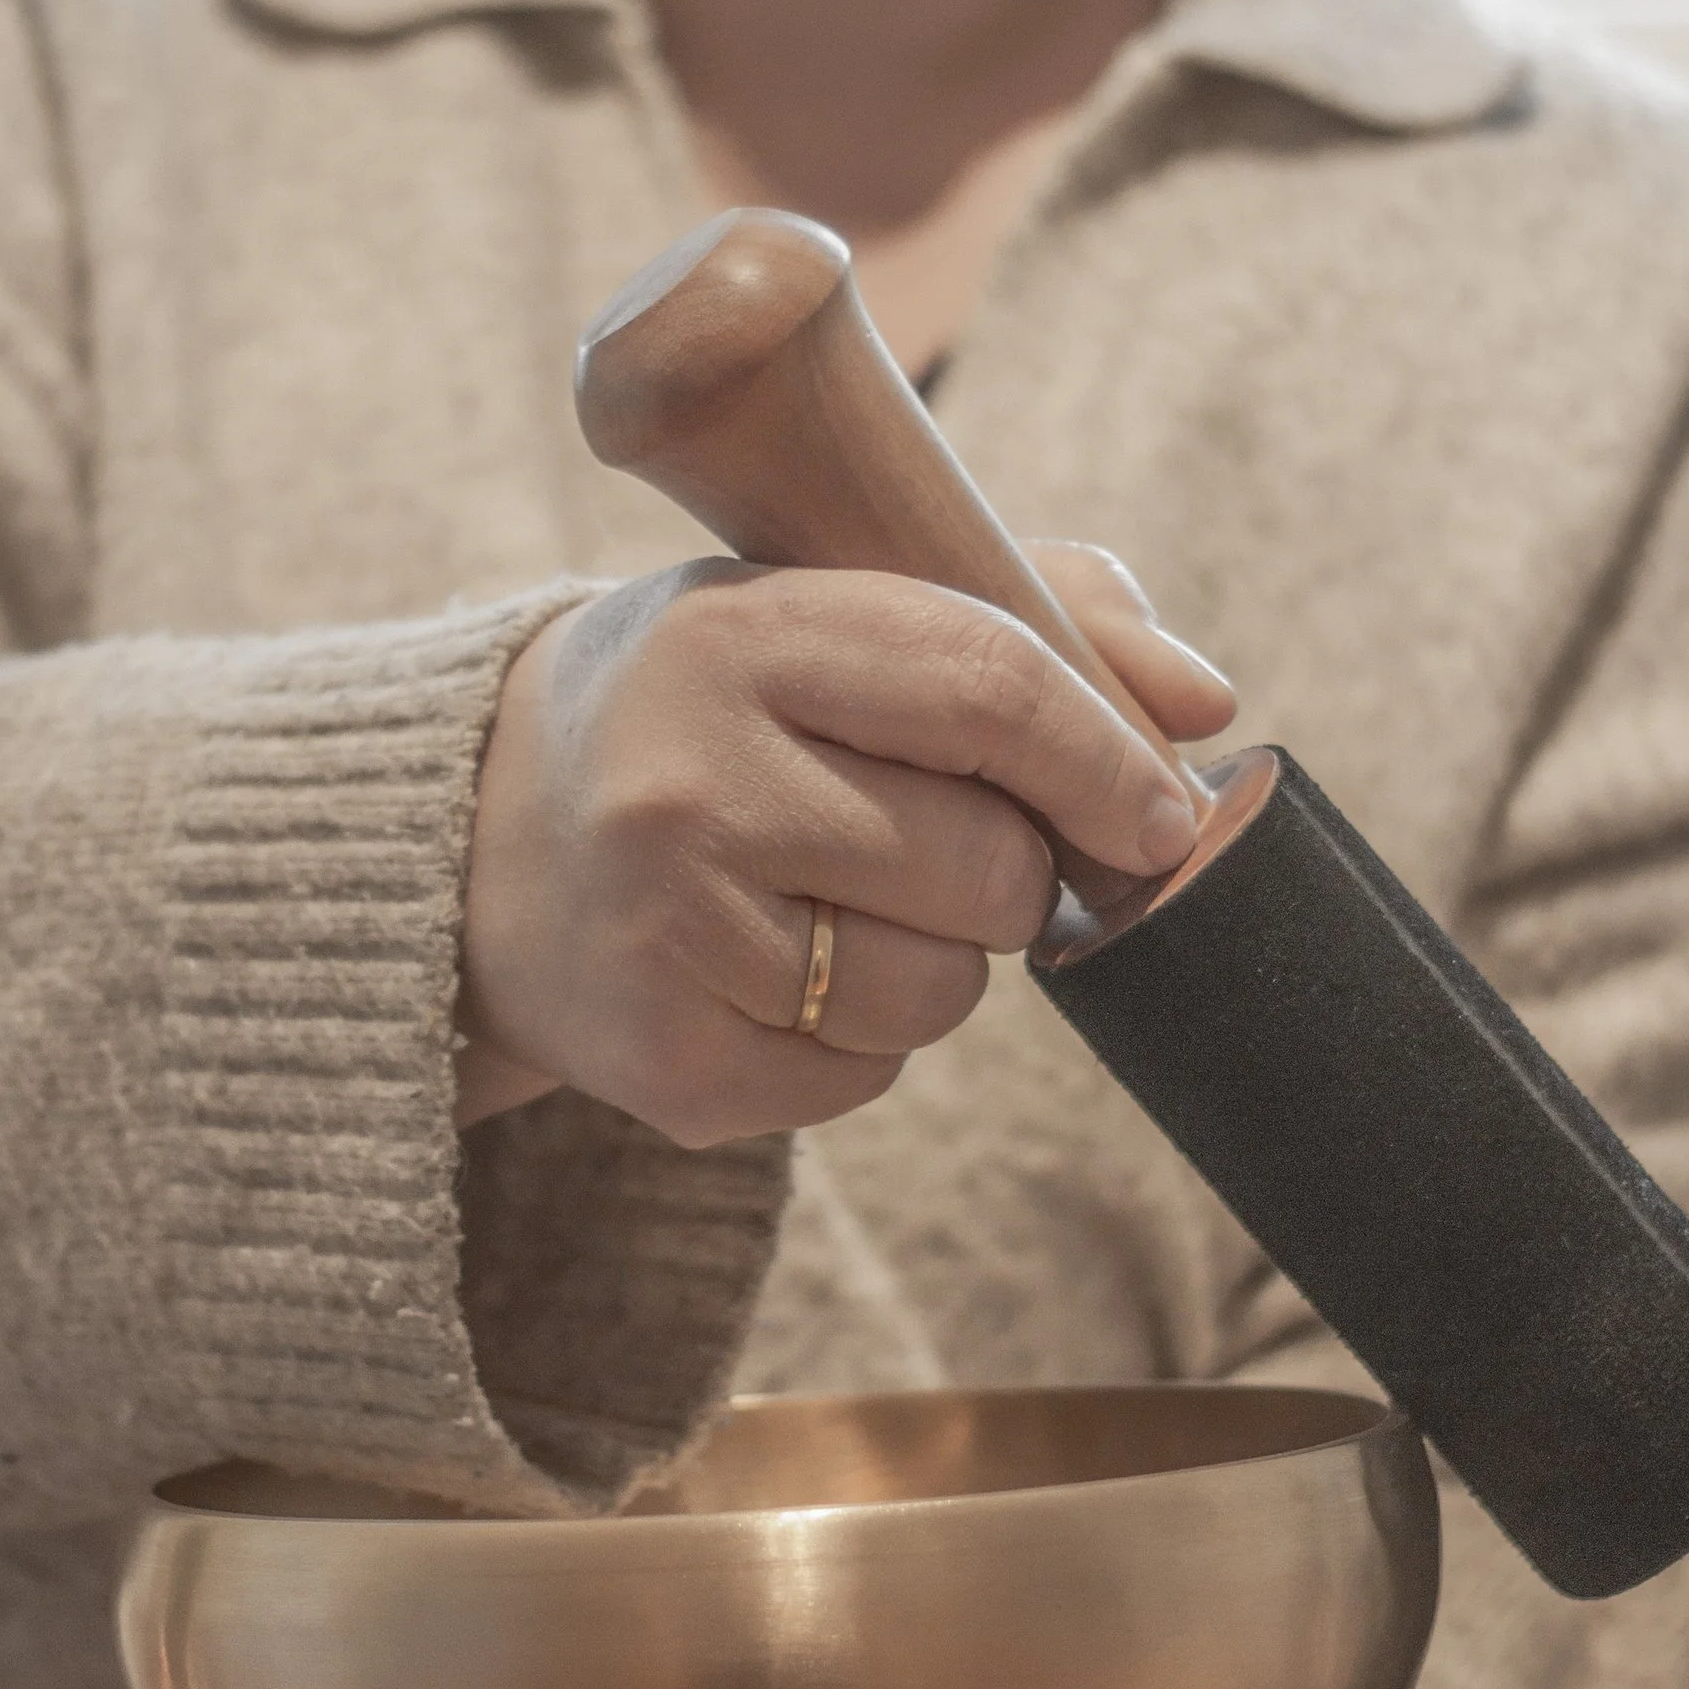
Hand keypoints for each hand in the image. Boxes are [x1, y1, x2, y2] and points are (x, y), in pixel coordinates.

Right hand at [456, 544, 1234, 1139]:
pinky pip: (872, 1078)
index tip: (1157, 808)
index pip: (989, 688)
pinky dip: (864, 1040)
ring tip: (836, 903)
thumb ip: (1040, 613)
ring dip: (939, 960)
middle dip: (1012, 869)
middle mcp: (688, 782)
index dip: (1106, 758)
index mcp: (740, 635)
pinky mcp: (668, 1063)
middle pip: (989, 864)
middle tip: (937, 840)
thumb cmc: (720, 707)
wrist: (483, 840)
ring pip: (944, 988)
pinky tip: (779, 972)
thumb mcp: (837, 609)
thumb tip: (1206, 708)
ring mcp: (668, 933)